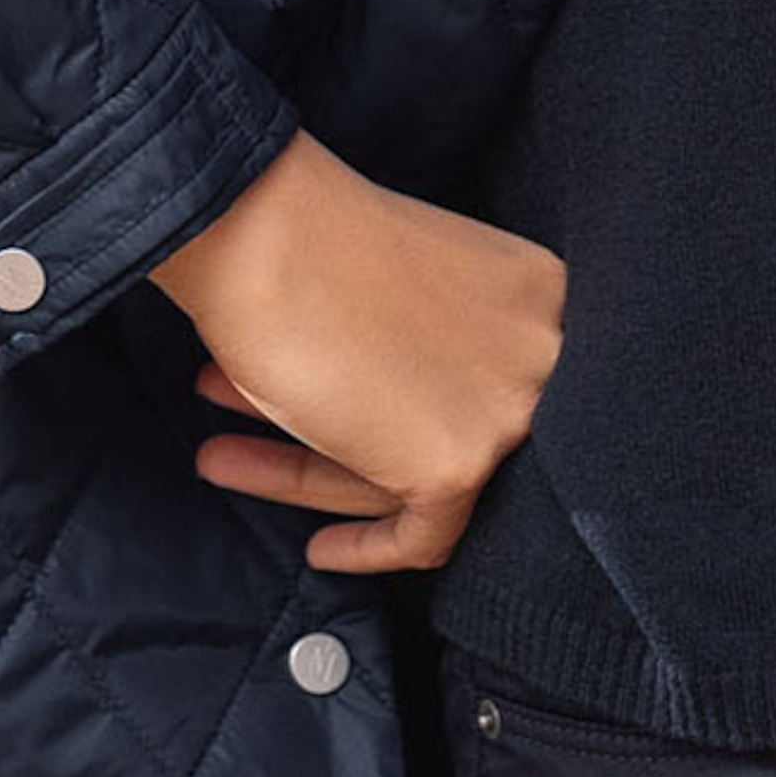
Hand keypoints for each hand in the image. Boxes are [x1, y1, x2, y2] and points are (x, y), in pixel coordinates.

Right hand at [149, 130, 565, 575]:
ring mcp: (510, 410)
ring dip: (322, 480)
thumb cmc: (305, 236)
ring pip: (426, 479)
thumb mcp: (406, 283)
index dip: (412, 410)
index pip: (485, 382)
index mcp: (539, 293)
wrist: (257, 226)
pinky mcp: (460, 463)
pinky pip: (425, 536)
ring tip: (230, 463)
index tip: (366, 426)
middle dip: (349, 444)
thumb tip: (398, 403)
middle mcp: (545, 351)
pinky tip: (323, 550)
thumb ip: (430, 340)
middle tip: (276, 441)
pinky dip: (369, 549)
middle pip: (449, 427)